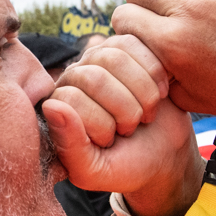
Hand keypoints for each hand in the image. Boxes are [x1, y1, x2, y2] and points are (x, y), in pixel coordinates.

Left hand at [42, 35, 203, 215]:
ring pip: (116, 57)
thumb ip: (69, 147)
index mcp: (57, 106)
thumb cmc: (125, 167)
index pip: (70, 100)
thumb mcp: (94, 170)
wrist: (164, 157)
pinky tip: (158, 93)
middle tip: (130, 129)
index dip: (100, 126)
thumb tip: (51, 106)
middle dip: (124, 111)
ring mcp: (99, 58)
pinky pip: (135, 44)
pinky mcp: (126, 48)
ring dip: (143, 94)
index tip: (110, 142)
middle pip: (95, 78)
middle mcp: (73, 77)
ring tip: (144, 113)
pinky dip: (155, 74)